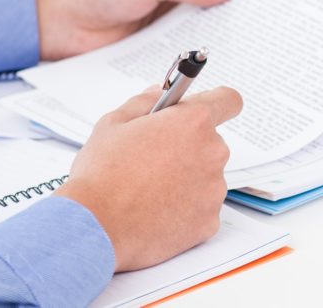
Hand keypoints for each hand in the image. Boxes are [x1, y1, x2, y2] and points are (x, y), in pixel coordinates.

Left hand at [36, 0, 237, 60]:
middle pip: (214, 0)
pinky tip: (218, 60)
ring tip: (252, 39)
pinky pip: (186, 49)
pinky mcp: (159, 45)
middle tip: (266, 15)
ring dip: (220, 33)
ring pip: (203, 27)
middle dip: (236, 6)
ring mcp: (168, 21)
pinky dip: (200, 54)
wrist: (64, 24)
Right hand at [55, 86, 241, 271]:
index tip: (203, 110)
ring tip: (150, 190)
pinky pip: (202, 209)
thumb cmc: (101, 175)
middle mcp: (212, 153)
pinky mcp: (209, 222)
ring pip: (206, 177)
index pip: (228, 100)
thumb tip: (160, 94)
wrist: (94, 228)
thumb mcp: (114, 123)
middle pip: (211, 143)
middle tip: (155, 159)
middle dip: (188, 147)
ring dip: (187, 180)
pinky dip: (185, 210)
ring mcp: (214, 190)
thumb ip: (144, 102)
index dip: (216, 103)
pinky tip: (156, 212)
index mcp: (193, 122)